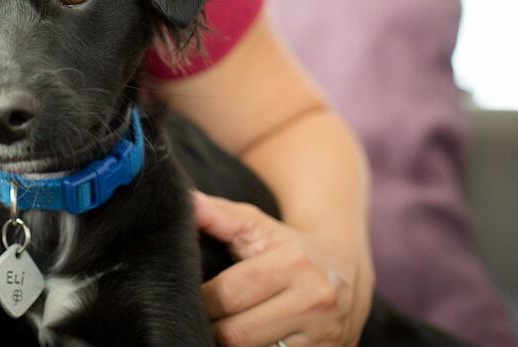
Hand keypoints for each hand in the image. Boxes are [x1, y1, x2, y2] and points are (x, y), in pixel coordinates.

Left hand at [193, 191, 371, 346]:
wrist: (346, 269)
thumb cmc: (288, 246)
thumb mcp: (257, 225)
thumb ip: (219, 215)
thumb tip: (187, 202)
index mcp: (294, 265)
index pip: (228, 294)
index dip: (201, 299)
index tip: (189, 295)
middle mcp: (313, 303)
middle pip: (236, 334)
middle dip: (212, 326)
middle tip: (202, 316)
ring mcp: (323, 338)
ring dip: (231, 344)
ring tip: (224, 327)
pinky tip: (250, 338)